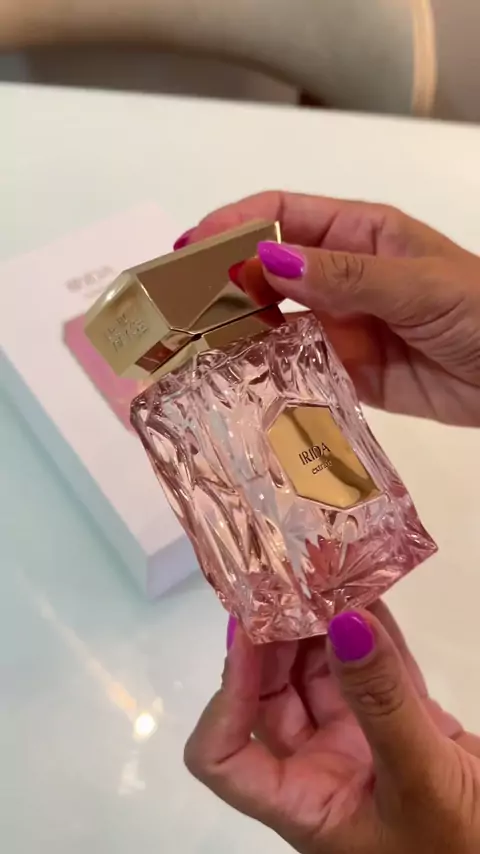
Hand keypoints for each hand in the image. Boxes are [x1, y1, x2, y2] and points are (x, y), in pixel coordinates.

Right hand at [183, 192, 479, 426]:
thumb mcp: (420, 285)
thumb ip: (347, 276)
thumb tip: (269, 262)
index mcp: (358, 232)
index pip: (280, 215)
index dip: (231, 226)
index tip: (189, 250)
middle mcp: (341, 275)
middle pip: (266, 269)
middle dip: (220, 282)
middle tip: (177, 309)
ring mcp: (341, 324)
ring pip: (274, 321)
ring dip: (236, 331)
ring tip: (192, 349)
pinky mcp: (346, 371)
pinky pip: (296, 368)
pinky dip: (266, 373)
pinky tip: (237, 382)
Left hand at [185, 605, 479, 853]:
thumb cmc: (463, 848)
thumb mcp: (421, 780)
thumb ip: (382, 701)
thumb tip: (343, 622)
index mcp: (304, 801)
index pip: (226, 756)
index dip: (227, 698)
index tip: (251, 634)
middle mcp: (321, 768)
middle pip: (273, 697)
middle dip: (276, 641)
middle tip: (289, 581)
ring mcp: (360, 743)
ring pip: (322, 673)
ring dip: (322, 625)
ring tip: (324, 571)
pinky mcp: (402, 722)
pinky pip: (375, 668)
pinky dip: (372, 629)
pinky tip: (367, 588)